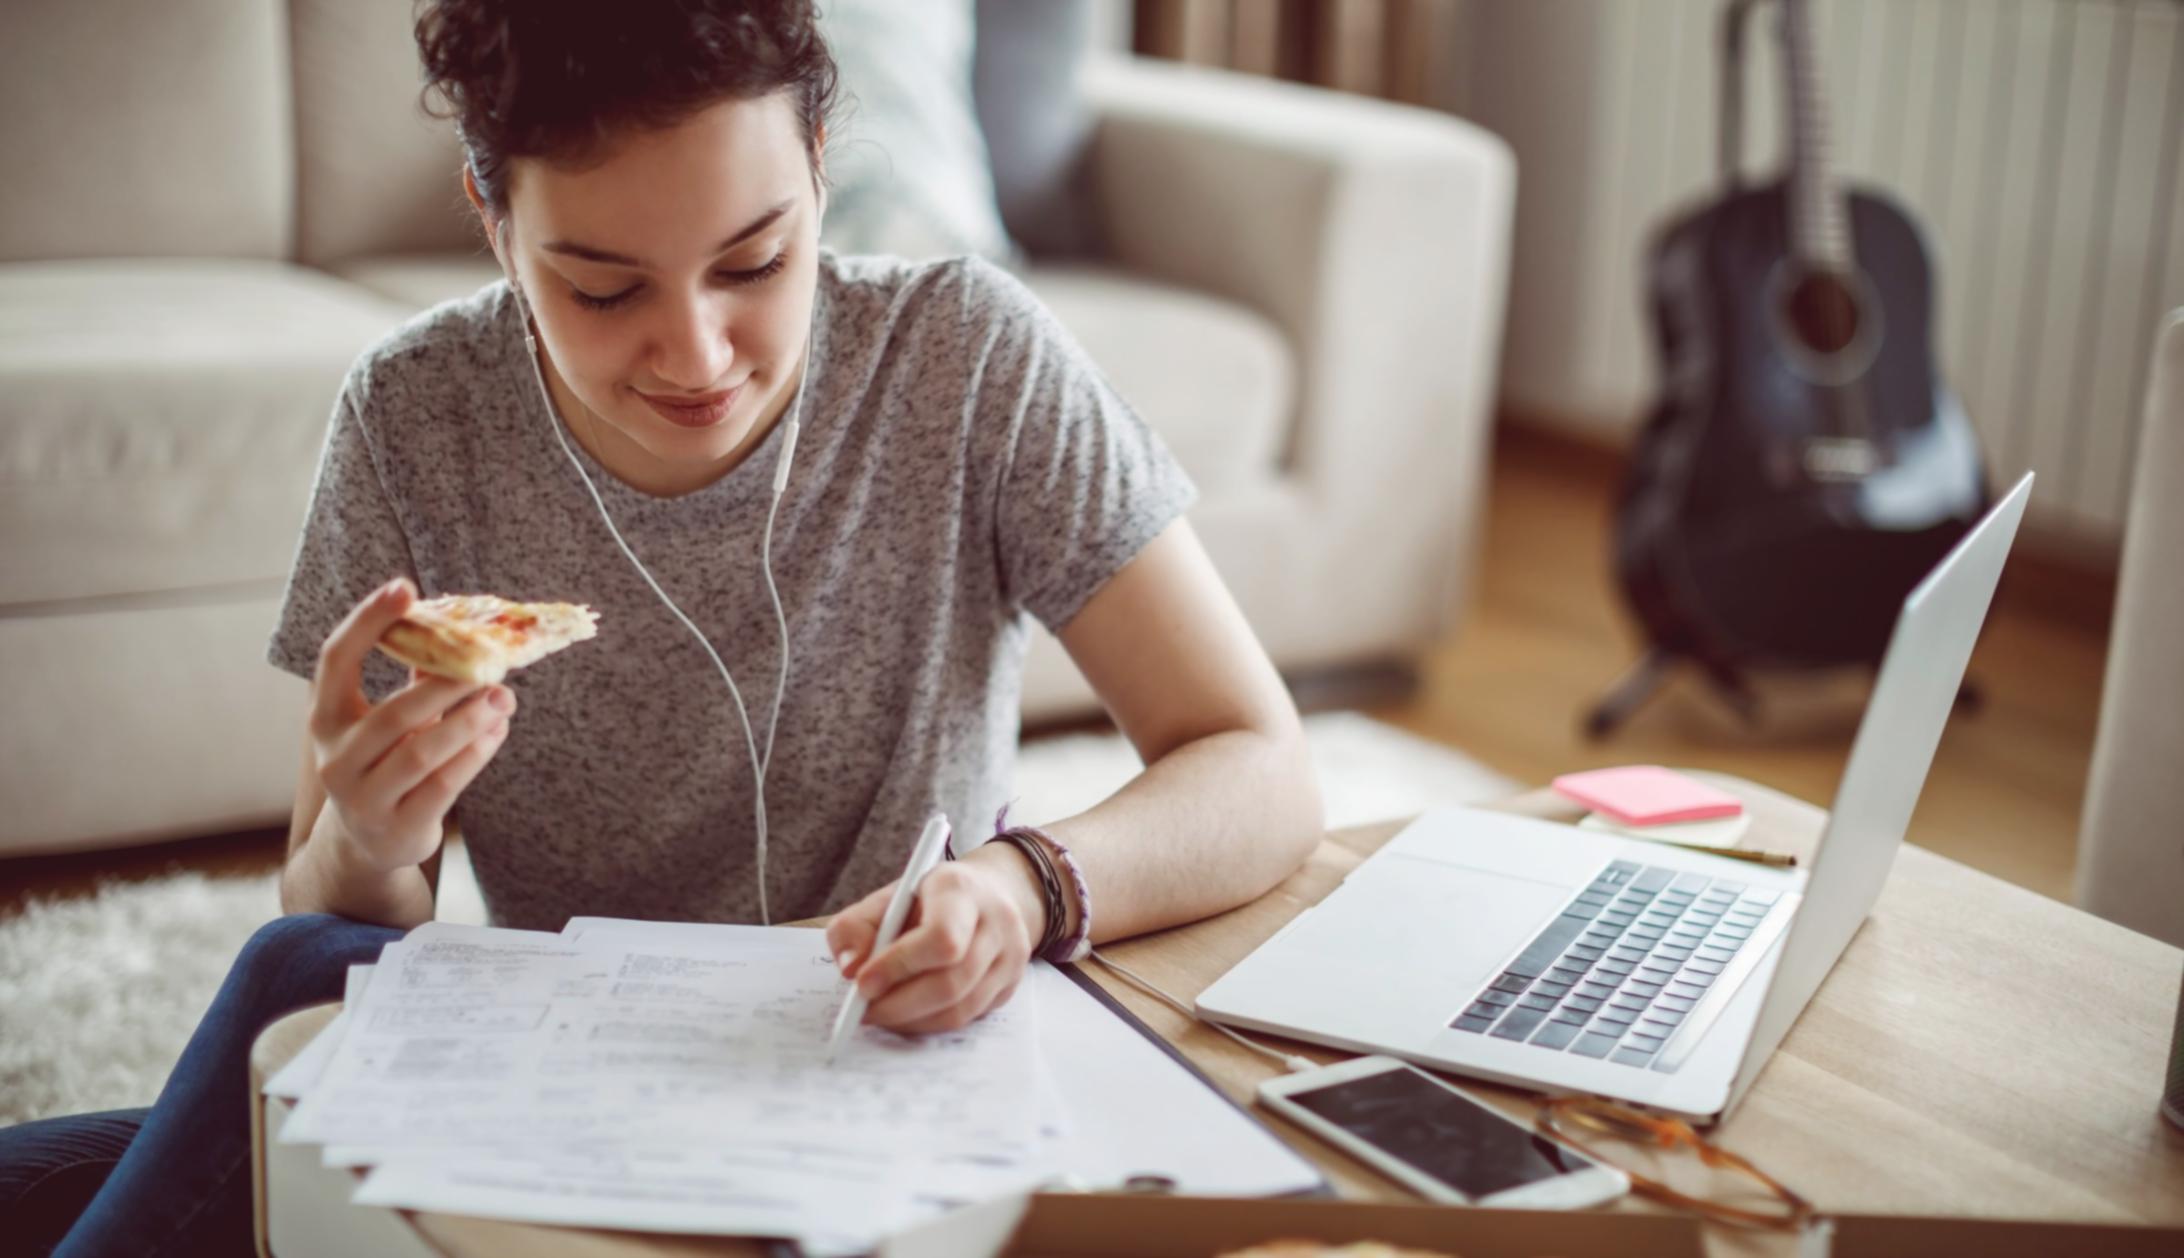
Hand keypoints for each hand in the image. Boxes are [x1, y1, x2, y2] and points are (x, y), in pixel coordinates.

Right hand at [309, 578, 516, 876]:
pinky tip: (498, 732)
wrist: (370, 844)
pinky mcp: (397, 827)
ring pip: (420, 754)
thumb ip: (416, 680)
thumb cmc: (385, 764)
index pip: (334, 659)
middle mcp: (335, 758)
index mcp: (326, 719)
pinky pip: (441, 787)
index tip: (404, 587)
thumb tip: (461, 627)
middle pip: (393, 713)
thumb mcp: (389, 722)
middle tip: (492, 664)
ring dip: (469, 722)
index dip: (367, 621)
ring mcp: (362, 798)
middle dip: (446, 685)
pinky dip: (474, 756)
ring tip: (504, 697)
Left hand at [823, 844, 1045, 1033]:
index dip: (899, 965)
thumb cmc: (930, 898)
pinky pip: (968, 1018)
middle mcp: (997, 922)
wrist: (988, 894)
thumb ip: (856, 927)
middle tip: (863, 1010)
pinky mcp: (1011, 985)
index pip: (941, 937)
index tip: (862, 984)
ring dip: (912, 1019)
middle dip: (900, 1004)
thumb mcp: (888, 898)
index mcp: (961, 889)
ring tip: (880, 1013)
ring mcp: (1011, 956)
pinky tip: (907, 1014)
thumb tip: (850, 970)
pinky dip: (930, 1023)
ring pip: (961, 1007)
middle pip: (951, 981)